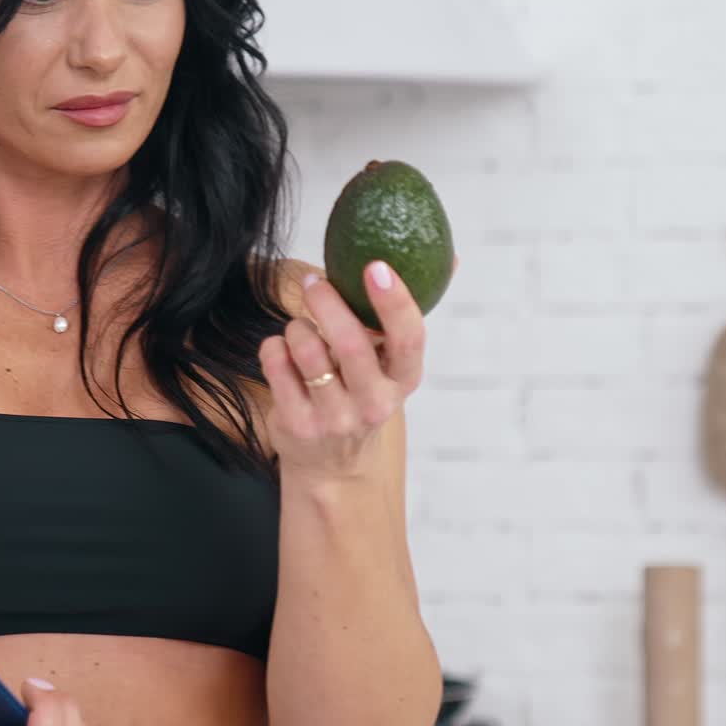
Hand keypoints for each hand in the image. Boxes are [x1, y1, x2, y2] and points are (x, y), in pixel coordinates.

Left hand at [258, 255, 457, 484]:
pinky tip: (283, 353)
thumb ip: (406, 315)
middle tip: (317, 282)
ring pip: (306, 347)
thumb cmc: (362, 396)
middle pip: (348, 341)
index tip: (376, 266)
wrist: (333, 467)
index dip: (394, 301)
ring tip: (301, 331)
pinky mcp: (296, 423)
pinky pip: (276, 362)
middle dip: (328, 302)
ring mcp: (334, 417)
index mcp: (403, 380)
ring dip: (298, 326)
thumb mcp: (391, 366)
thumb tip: (450, 257)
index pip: (408, 339)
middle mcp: (374, 403)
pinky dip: (274, 346)